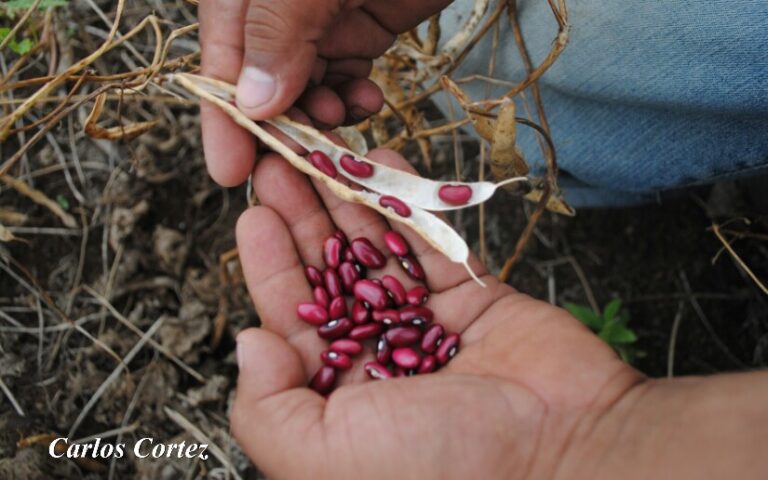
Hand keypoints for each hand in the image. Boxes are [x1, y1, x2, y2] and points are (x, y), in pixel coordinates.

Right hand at [198, 0, 451, 185]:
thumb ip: (279, 28)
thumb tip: (251, 103)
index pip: (221, 56)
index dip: (224, 117)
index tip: (230, 172)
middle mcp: (276, 5)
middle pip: (262, 79)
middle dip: (281, 123)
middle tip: (304, 158)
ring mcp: (318, 16)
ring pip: (304, 86)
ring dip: (320, 114)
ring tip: (340, 115)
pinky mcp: (360, 26)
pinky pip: (344, 76)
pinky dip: (352, 98)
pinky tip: (367, 100)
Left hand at [231, 149, 643, 478]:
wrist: (559, 455)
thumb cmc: (434, 468)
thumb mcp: (318, 455)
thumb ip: (266, 405)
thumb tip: (248, 342)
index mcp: (339, 394)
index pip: (293, 315)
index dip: (271, 263)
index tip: (254, 213)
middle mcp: (380, 355)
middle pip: (332, 272)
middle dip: (305, 218)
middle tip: (283, 164)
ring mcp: (428, 324)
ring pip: (380, 250)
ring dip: (350, 201)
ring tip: (323, 154)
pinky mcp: (476, 300)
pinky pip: (434, 243)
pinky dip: (408, 205)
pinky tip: (383, 166)